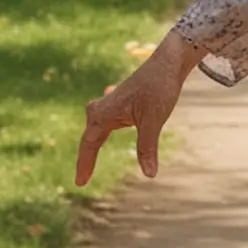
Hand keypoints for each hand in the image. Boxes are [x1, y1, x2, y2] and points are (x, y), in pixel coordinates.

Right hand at [74, 32, 205, 186]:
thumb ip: (148, 148)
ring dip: (91, 149)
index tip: (79, 184)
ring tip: (86, 170)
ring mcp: (107, 106)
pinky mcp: (117, 105)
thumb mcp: (154, 121)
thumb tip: (150, 174)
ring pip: (95, 132)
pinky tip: (99, 141)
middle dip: (85, 160)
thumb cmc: (159, 88)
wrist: (167, 63)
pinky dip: (101, 139)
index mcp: (103, 113)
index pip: (90, 146)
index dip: (84, 165)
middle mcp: (99, 109)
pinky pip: (103, 126)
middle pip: (89, 140)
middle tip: (81, 182)